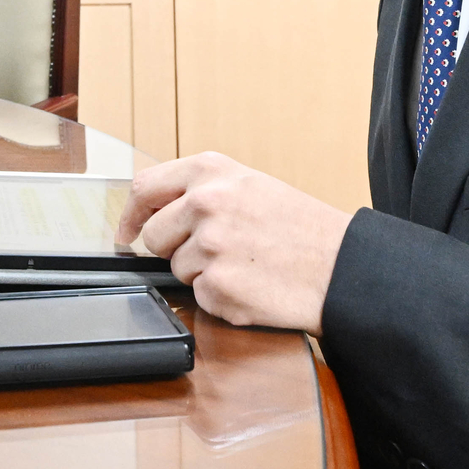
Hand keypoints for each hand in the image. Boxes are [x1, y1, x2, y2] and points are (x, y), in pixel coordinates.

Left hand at [115, 151, 351, 334]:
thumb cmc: (300, 228)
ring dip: (203, 274)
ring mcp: (209, 246)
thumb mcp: (248, 185)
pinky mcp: (217, 286)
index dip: (132, 215)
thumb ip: (199, 190)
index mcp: (211, 171)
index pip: (144, 189)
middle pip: (154, 237)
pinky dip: (221, 297)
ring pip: (177, 269)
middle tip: (218, 251)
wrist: (341, 266)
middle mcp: (205, 203)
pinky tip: (251, 285)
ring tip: (245, 264)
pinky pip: (199, 296)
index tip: (128, 232)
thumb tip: (152, 212)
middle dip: (176, 249)